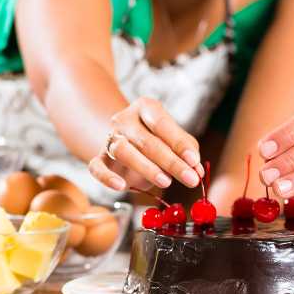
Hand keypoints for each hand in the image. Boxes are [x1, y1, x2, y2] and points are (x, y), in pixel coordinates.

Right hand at [88, 97, 203, 191]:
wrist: (126, 139)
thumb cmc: (157, 138)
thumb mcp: (175, 139)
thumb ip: (188, 150)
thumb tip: (197, 170)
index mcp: (146, 107)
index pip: (162, 124)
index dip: (179, 144)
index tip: (194, 161)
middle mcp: (125, 119)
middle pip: (147, 141)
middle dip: (171, 162)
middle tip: (190, 179)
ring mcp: (110, 138)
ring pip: (124, 152)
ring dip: (147, 168)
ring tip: (166, 182)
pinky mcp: (99, 158)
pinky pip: (96, 167)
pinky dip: (107, 178)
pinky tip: (121, 186)